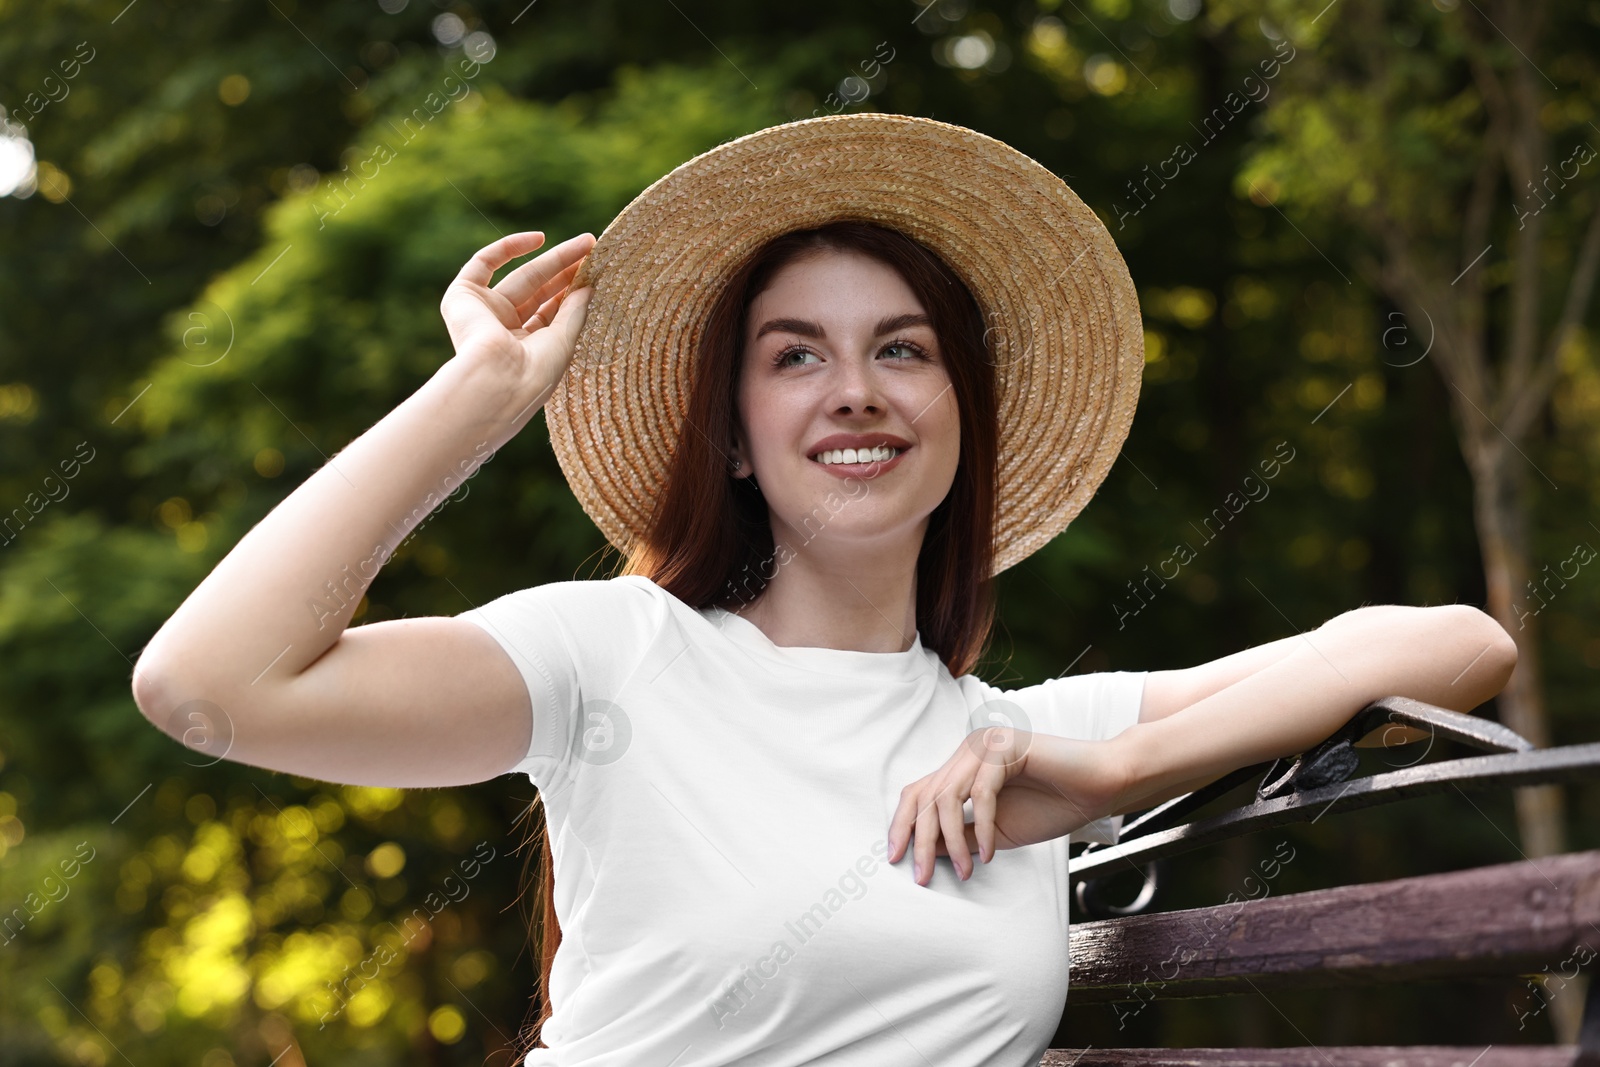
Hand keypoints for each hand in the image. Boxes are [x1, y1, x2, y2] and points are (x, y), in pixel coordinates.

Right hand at [439, 230, 595, 402]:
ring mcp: (482, 313)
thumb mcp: (564, 340)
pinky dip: (508, 247)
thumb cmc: (534, 372)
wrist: (497, 379)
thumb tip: (588, 287)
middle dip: (567, 269)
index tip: (596, 272)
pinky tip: (539, 239)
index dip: (573, 290)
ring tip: (585, 242)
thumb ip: (575, 311)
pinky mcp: (462, 298)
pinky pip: (483, 263)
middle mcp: (502, 331)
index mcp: (525, 349)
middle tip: (592, 247)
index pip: (552, 312)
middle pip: (540, 291)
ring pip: (521, 276)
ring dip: (553, 258)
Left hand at [886, 730, 1128, 885]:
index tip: (896, 860)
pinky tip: (991, 854)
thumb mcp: (995, 833)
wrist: (1101, 787)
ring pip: (948, 795)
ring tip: (965, 873)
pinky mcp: (1007, 747)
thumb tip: (924, 854)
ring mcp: (986, 745)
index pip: (918, 792)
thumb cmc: (1052, 807)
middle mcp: (968, 750)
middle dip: (920, 839)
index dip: (902, 825)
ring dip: (951, 839)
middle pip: (926, 795)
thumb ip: (961, 838)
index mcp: (962, 767)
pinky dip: (983, 827)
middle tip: (920, 876)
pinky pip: (981, 792)